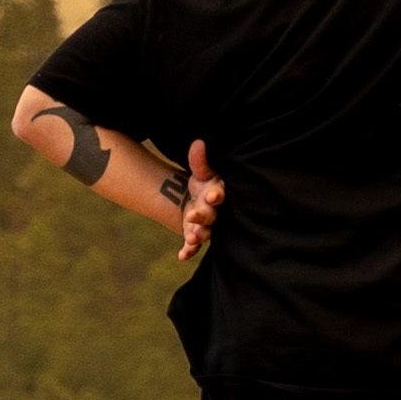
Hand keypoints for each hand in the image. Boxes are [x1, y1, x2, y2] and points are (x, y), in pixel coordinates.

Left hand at [176, 139, 226, 260]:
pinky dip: (188, 251)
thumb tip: (198, 142)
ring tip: (191, 238)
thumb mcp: (201, 172)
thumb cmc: (204, 184)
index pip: (219, 195)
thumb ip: (199, 160)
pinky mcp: (195, 235)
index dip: (217, 196)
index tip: (213, 195)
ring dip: (198, 236)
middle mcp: (213, 212)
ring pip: (204, 233)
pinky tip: (181, 256)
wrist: (199, 200)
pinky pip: (193, 246)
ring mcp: (205, 226)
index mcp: (216, 194)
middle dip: (203, 216)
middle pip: (211, 216)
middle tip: (194, 215)